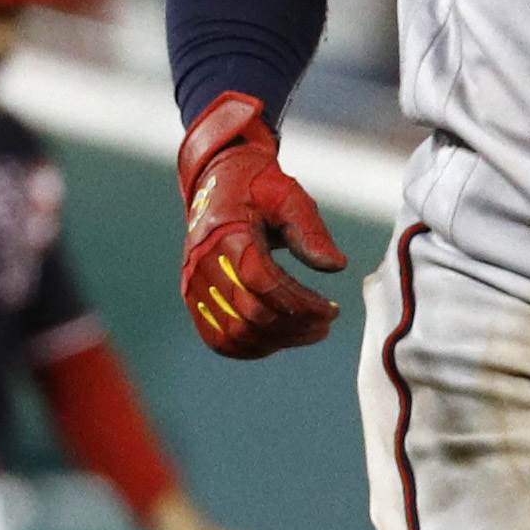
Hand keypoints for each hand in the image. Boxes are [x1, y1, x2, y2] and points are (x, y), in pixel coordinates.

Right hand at [177, 91, 345, 358]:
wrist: (218, 182)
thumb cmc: (259, 188)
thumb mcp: (289, 196)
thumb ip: (311, 230)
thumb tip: (336, 267)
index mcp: (227, 233)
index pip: (260, 280)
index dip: (300, 302)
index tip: (333, 309)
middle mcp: (203, 262)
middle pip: (250, 312)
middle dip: (295, 324)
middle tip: (327, 322)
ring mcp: (194, 283)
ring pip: (235, 333)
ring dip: (278, 340)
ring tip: (311, 331)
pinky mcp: (193, 297)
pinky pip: (217, 337)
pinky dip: (250, 348)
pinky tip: (281, 340)